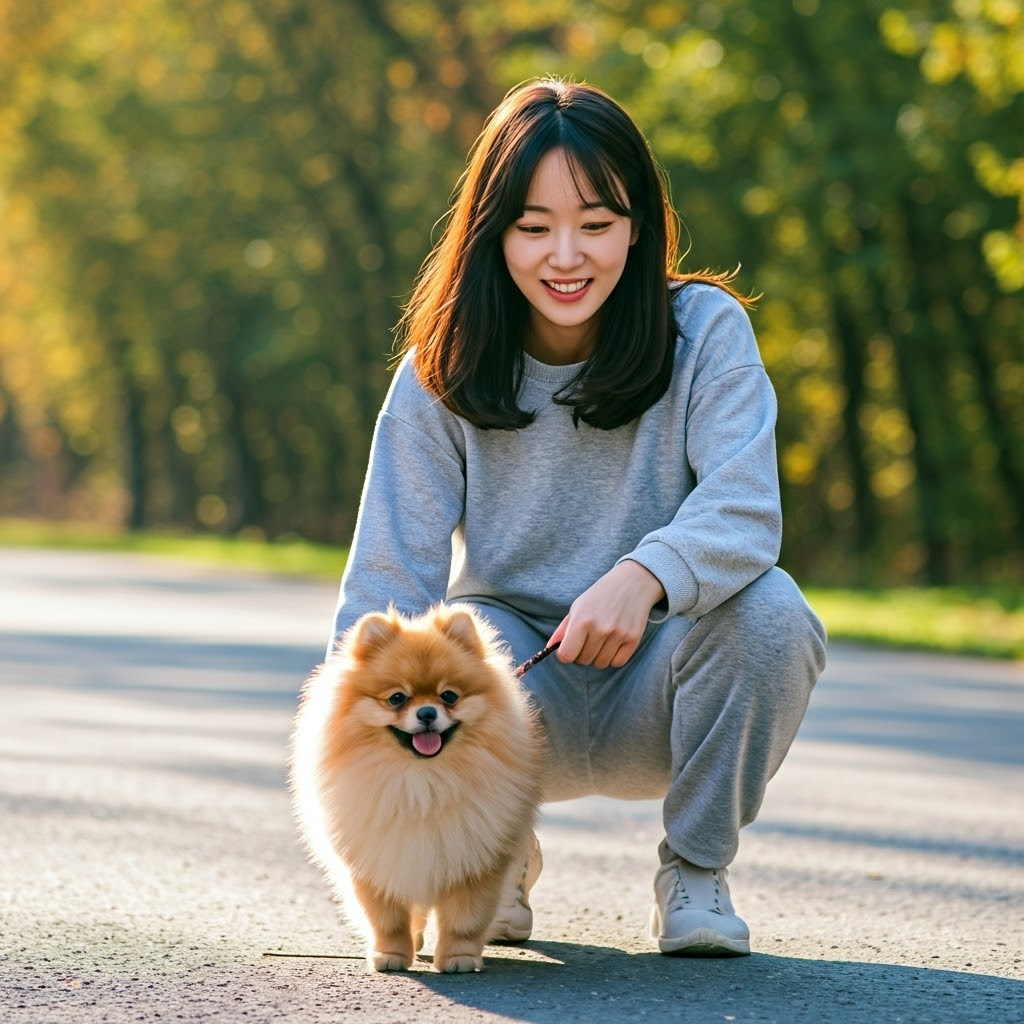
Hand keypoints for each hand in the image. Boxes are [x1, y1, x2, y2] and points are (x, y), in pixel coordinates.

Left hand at [548, 560, 665, 668]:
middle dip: (582, 653)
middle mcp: (600, 629)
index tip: (569, 647)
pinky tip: (613, 643)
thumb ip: (563, 630)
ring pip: (600, 663)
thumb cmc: (600, 595)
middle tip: (588, 639)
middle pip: (584, 660)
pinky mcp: (633, 639)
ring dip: (598, 656)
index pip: (567, 655)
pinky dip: (613, 657)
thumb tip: (549, 648)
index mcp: (581, 620)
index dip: (565, 654)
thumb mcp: (577, 607)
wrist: (632, 583)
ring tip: (601, 640)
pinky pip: (617, 662)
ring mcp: (618, 635)